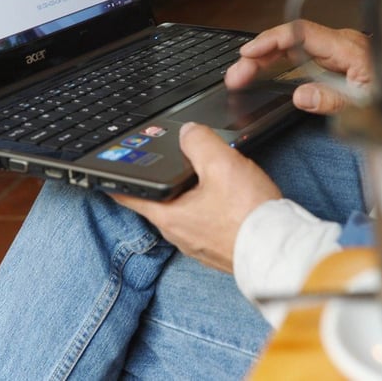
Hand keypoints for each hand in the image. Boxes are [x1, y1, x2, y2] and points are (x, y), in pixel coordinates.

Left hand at [111, 122, 281, 272]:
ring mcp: (198, 243)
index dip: (114, 178)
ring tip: (201, 171)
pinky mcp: (219, 246)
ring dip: (187, 192)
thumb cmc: (249, 215)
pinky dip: (207, 205)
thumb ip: (198, 141)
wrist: (280, 251)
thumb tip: (187, 131)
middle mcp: (178, 233)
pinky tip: (225, 195)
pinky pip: (205, 220)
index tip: (101, 171)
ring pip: (183, 210)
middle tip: (163, 158)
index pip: (128, 193)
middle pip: (158, 200)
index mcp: (168, 215)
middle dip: (160, 179)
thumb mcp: (221, 164)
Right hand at [224, 19, 371, 114]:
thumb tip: (302, 95)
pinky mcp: (336, 58)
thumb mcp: (368, 104)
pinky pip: (302, 54)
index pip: (301, 34)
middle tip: (236, 75)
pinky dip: (279, 61)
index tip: (250, 52)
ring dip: (265, 59)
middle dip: (259, 54)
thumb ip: (333, 100)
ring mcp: (338, 49)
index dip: (272, 40)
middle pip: (291, 39)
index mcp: (349, 47)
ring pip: (293, 46)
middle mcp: (341, 43)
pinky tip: (264, 70)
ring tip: (242, 75)